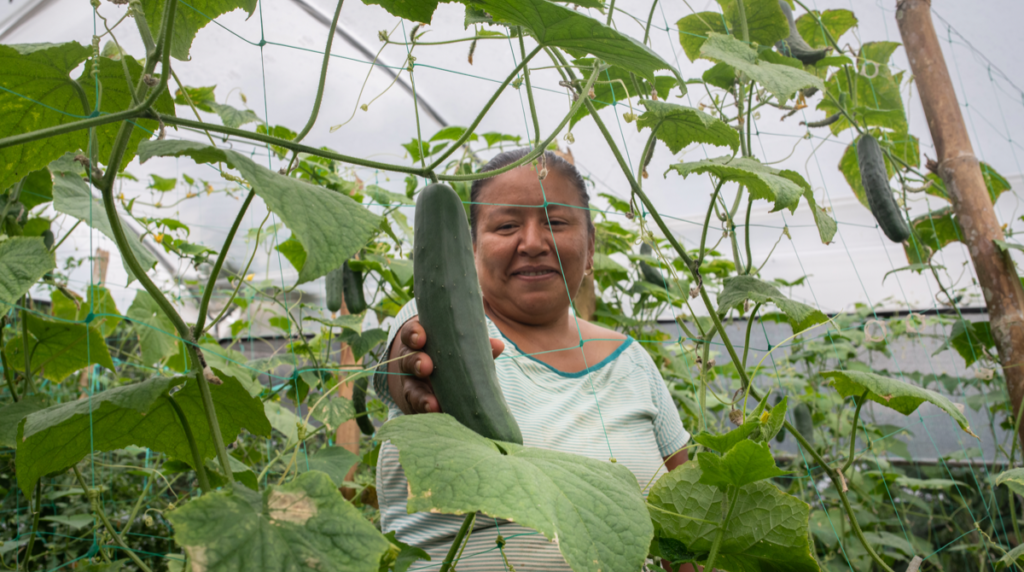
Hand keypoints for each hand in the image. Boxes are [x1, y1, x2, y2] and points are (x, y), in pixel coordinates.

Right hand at [387, 317, 504, 414]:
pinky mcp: (416, 404)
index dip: (414, 334)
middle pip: (408, 361)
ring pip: (411, 389)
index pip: (411, 333)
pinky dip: (427, 414)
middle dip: (416, 363)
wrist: (433, 378)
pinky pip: (418, 410)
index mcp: (420, 341)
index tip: (422, 337)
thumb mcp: (457, 346)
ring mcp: (411, 385)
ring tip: (433, 404)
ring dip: (420, 397)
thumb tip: (498, 346)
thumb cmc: (449, 354)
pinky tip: (439, 417)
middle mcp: (410, 362)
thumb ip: (475, 345)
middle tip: (426, 367)